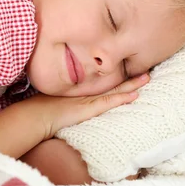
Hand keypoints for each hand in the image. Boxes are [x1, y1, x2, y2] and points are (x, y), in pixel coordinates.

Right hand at [25, 74, 149, 139]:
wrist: (37, 115)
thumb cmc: (45, 111)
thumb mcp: (61, 105)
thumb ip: (70, 105)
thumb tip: (73, 107)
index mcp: (84, 93)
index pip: (106, 85)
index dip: (119, 80)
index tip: (132, 74)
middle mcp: (89, 93)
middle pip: (114, 84)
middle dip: (130, 78)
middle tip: (146, 71)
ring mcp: (90, 99)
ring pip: (116, 90)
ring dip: (132, 84)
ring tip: (147, 78)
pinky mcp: (90, 108)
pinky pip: (110, 102)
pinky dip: (123, 98)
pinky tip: (135, 95)